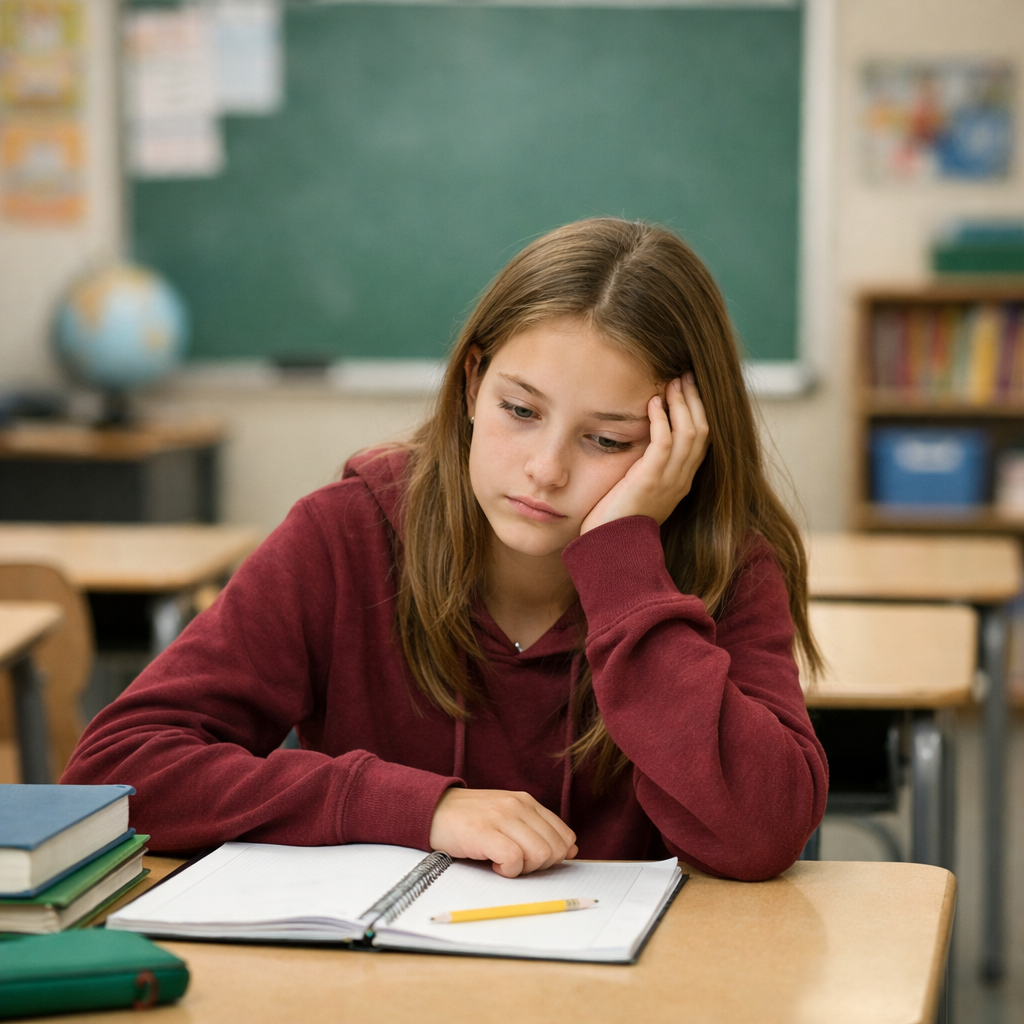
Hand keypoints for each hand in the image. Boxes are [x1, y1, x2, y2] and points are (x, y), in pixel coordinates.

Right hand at [429, 787, 577, 876]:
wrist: (433, 810)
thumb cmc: (471, 819)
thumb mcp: (508, 817)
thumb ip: (537, 829)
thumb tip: (571, 849)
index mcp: (527, 802)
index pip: (565, 835)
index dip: (556, 856)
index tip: (534, 861)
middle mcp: (518, 806)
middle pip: (555, 848)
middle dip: (541, 866)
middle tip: (517, 864)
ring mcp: (501, 817)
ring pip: (540, 854)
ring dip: (524, 869)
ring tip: (504, 863)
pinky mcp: (484, 832)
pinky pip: (513, 859)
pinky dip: (507, 871)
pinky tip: (494, 865)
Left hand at [580, 373, 708, 533]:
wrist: (611, 550)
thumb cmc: (616, 521)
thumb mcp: (638, 490)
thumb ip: (645, 468)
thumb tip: (637, 441)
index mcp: (681, 482)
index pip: (701, 440)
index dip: (698, 412)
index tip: (687, 388)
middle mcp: (681, 481)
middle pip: (702, 431)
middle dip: (695, 400)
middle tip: (684, 376)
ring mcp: (669, 481)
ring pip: (689, 433)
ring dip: (681, 404)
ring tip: (671, 382)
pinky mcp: (650, 481)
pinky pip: (665, 444)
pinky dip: (662, 420)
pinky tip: (653, 404)